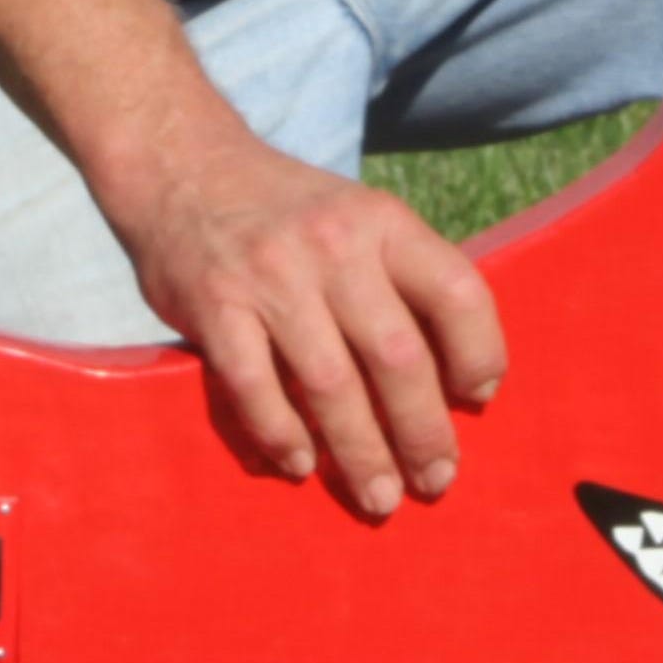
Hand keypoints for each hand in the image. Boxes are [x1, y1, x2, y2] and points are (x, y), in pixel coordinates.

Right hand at [112, 137, 509, 519]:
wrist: (183, 165)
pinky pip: (255, 388)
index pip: (457, 290)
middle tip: (435, 479)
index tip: (479, 398)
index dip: (479, 352)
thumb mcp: (357, 215)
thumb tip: (456, 378)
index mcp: (381, 220)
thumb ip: (400, 278)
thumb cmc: (288, 211)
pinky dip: (281, 435)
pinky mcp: (215, 305)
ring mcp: (271, 276)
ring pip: (330, 384)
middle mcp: (332, 244)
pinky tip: (300, 466)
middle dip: (422, 431)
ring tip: (378, 496)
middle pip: (397, 355)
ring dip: (360, 451)